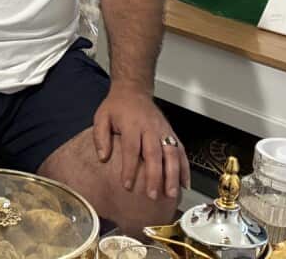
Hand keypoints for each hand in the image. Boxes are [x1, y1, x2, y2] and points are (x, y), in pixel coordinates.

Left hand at [92, 86, 189, 200]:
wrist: (133, 90)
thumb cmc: (117, 106)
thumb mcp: (102, 117)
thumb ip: (100, 137)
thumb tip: (103, 158)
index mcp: (132, 124)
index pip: (131, 149)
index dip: (130, 168)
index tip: (127, 185)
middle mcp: (150, 127)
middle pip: (154, 154)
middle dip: (155, 176)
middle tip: (153, 195)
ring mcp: (163, 130)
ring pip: (172, 154)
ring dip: (173, 175)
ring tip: (171, 194)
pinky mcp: (172, 133)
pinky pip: (181, 151)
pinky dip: (184, 168)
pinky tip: (184, 183)